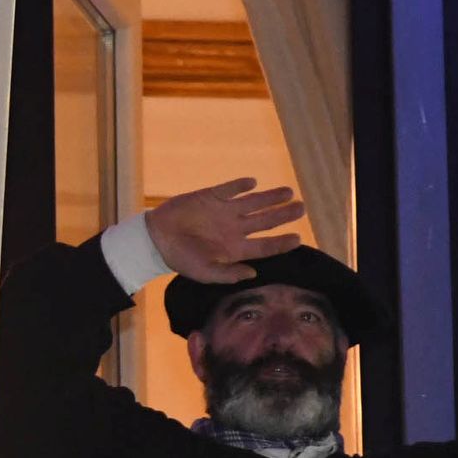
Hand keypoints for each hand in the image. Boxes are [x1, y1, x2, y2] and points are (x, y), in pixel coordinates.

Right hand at [147, 177, 302, 283]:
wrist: (156, 238)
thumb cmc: (180, 259)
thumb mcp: (204, 272)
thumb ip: (228, 274)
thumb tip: (254, 273)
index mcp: (234, 249)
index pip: (263, 246)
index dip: (281, 243)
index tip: (298, 238)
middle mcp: (233, 229)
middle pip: (265, 221)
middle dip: (283, 214)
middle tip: (301, 208)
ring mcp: (224, 211)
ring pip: (253, 202)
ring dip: (270, 197)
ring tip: (288, 192)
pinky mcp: (211, 196)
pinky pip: (230, 189)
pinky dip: (240, 185)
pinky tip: (252, 183)